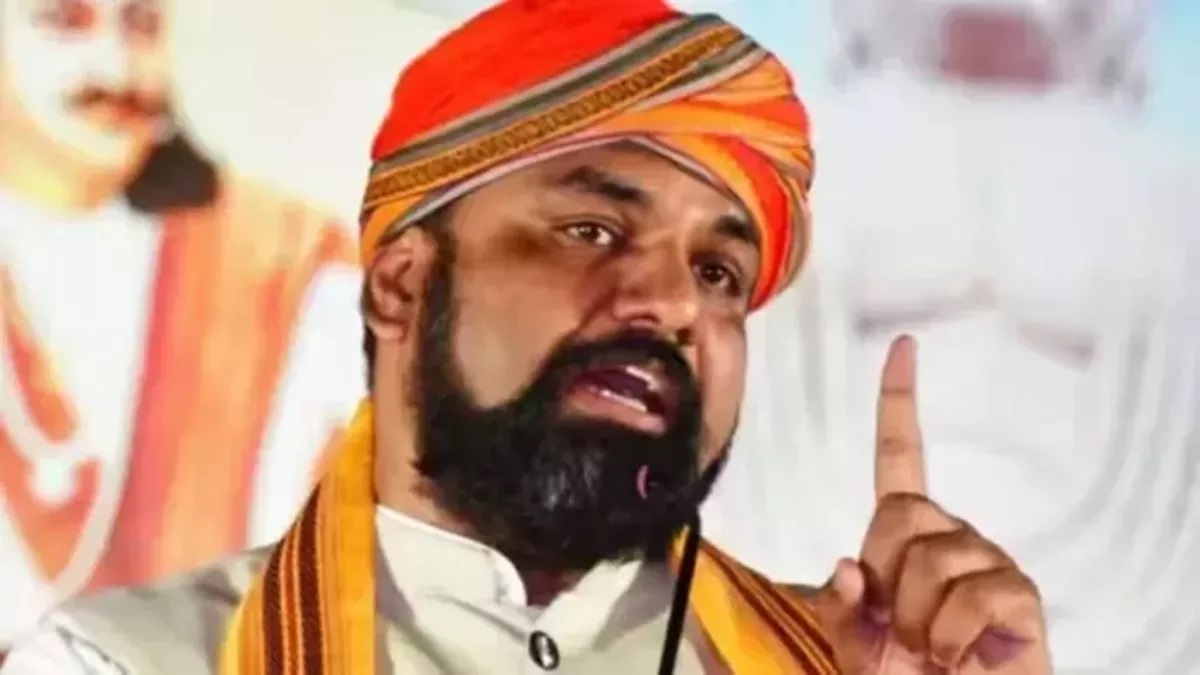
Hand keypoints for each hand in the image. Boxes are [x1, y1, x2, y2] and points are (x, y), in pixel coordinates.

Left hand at [811, 336, 1050, 673]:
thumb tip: (847, 565)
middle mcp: (952, 531)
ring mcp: (989, 558)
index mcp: (908, 532)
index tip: (902, 346)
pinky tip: (958, 656)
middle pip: (898, 513)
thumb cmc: (907, 673)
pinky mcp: (1020, 592)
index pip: (900, 454)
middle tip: (902, 627)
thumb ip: (839, 603)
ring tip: (933, 648)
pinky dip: (947, 640)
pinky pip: (969, 597)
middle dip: (886, 578)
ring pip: (929, 562)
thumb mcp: (854, 639)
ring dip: (915, 622)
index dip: (898, 401)